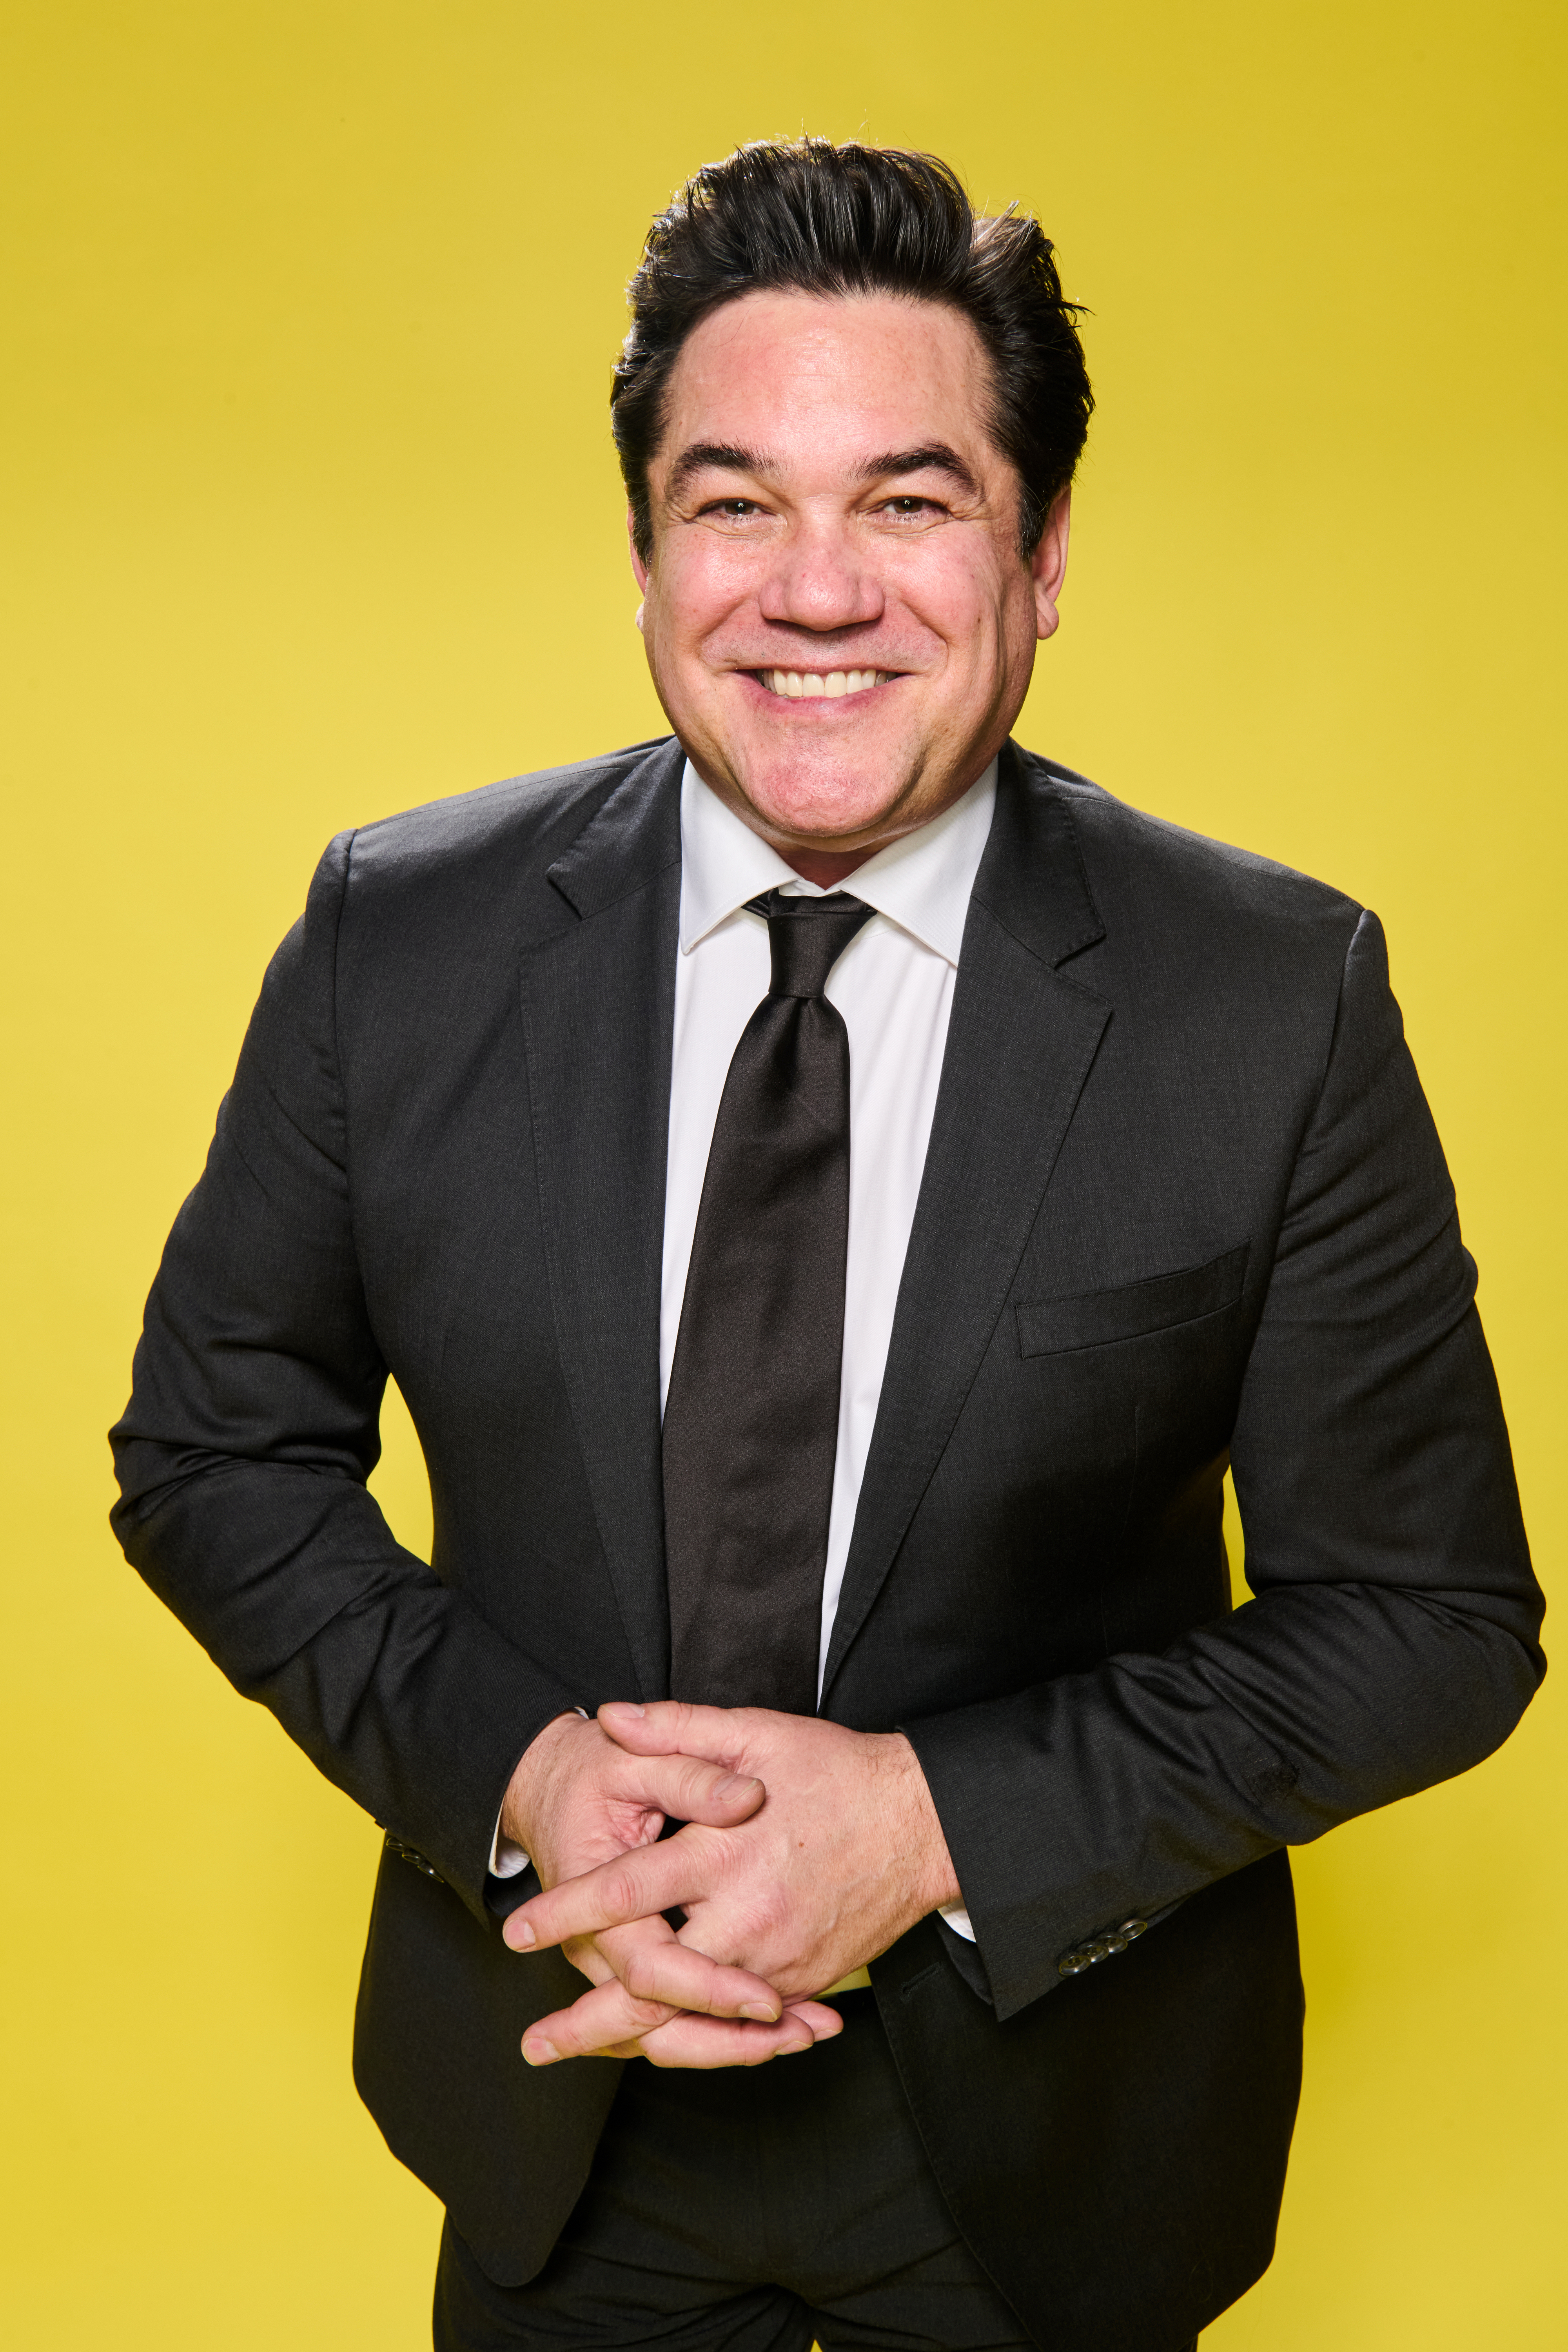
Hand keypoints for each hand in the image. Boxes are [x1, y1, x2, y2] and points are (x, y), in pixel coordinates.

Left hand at [501, 1702, 959, 2062]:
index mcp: (726, 1851)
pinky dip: (697, 2042)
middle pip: (654, 1985)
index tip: (520, 1931)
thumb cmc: (836, 1773)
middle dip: (587, 2021)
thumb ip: (680, 1727)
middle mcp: (748, 1916)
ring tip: (584, 2052)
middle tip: (534, 2043)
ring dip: (633, 2042)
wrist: (921, 1823)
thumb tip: (612, 1716)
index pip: (629, 1891)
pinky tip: (658, 2046)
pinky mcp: (802, 1981)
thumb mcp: (758, 1733)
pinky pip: (740, 2027)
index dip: (569, 1912)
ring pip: (694, 2021)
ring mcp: (777, 1958)